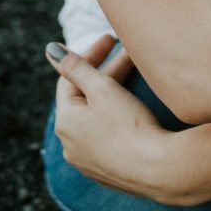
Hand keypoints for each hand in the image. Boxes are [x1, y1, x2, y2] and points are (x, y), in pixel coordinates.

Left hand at [46, 35, 182, 203]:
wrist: (160, 170)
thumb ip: (76, 66)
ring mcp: (89, 161)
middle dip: (108, 73)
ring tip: (135, 77)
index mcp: (65, 123)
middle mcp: (71, 145)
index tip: (110, 39)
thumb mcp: (102, 89)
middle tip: (129, 53)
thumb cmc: (130, 127)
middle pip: (85, 98)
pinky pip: (107, 137)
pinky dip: (117, 117)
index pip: (70, 79)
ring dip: (113, 94)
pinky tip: (134, 109)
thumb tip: (51, 50)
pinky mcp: (109, 171)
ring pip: (97, 117)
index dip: (90, 55)